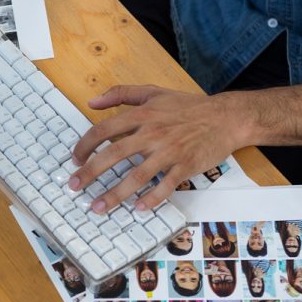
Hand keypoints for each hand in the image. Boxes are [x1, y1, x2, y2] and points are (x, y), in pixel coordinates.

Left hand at [69, 85, 246, 212]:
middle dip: (91, 172)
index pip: (104, 130)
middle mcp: (152, 134)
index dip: (85, 145)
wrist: (226, 118)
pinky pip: (165, 187)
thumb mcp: (153, 92)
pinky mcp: (185, 166)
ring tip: (98, 207)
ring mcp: (169, 152)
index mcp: (142, 115)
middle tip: (75, 186)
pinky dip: (151, 199)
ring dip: (115, 194)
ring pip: (137, 176)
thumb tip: (92, 102)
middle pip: (114, 154)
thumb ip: (121, 94)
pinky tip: (138, 208)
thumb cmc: (188, 106)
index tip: (75, 159)